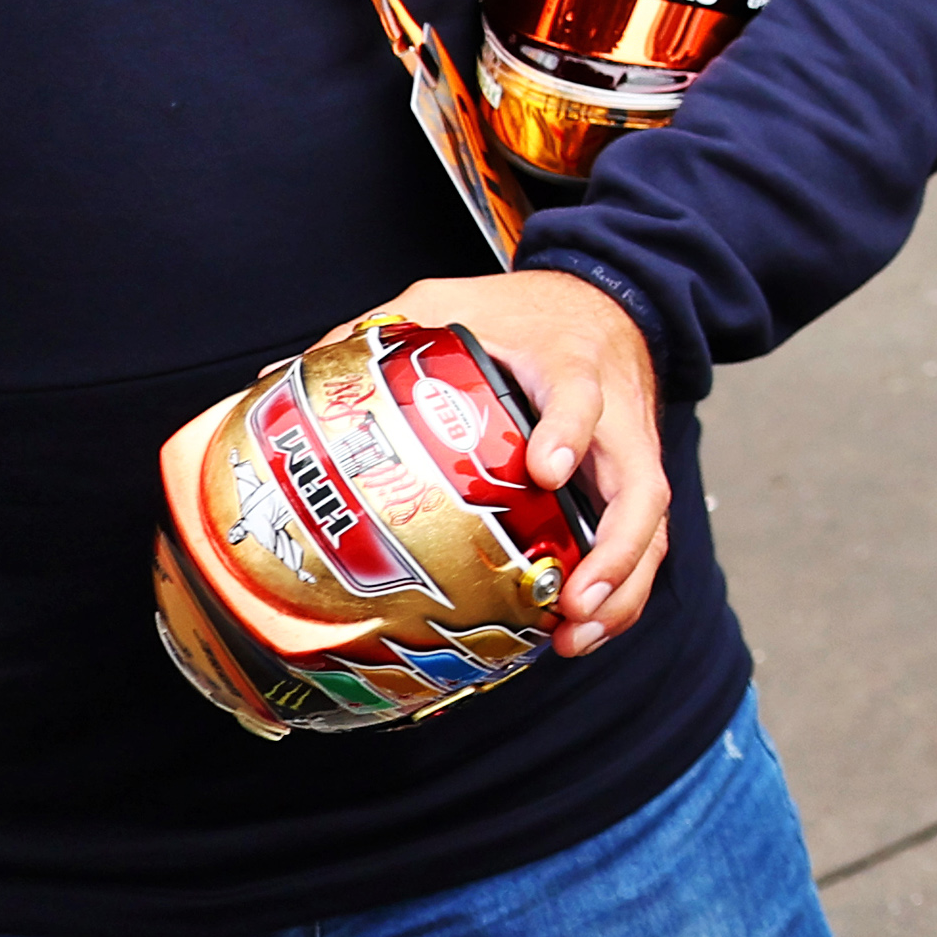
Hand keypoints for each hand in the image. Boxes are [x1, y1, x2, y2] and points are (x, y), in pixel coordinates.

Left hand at [388, 268, 669, 655]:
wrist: (603, 304)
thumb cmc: (524, 313)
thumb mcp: (449, 301)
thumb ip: (380, 330)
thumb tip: (284, 377)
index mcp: (568, 364)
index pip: (581, 394)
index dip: (569, 431)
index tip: (545, 469)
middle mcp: (614, 415)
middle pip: (641, 487)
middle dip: (615, 551)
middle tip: (573, 599)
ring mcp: (629, 453)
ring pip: (651, 527)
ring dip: (621, 586)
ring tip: (575, 635)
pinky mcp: (629, 483)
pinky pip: (639, 543)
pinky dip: (618, 591)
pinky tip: (579, 630)